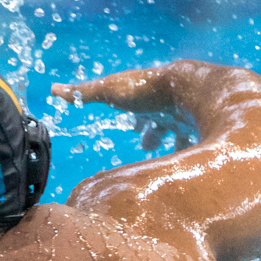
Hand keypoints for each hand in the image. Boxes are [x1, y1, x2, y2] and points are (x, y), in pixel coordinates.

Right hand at [52, 65, 194, 151]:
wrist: (185, 87)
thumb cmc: (144, 89)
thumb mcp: (109, 91)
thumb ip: (83, 93)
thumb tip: (53, 88)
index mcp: (149, 99)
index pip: (144, 113)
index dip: (139, 123)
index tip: (136, 132)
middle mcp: (171, 108)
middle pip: (164, 123)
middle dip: (156, 134)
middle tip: (149, 147)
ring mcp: (191, 119)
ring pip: (186, 135)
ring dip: (179, 148)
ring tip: (174, 165)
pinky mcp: (207, 132)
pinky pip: (205, 150)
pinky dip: (198, 160)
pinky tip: (195, 174)